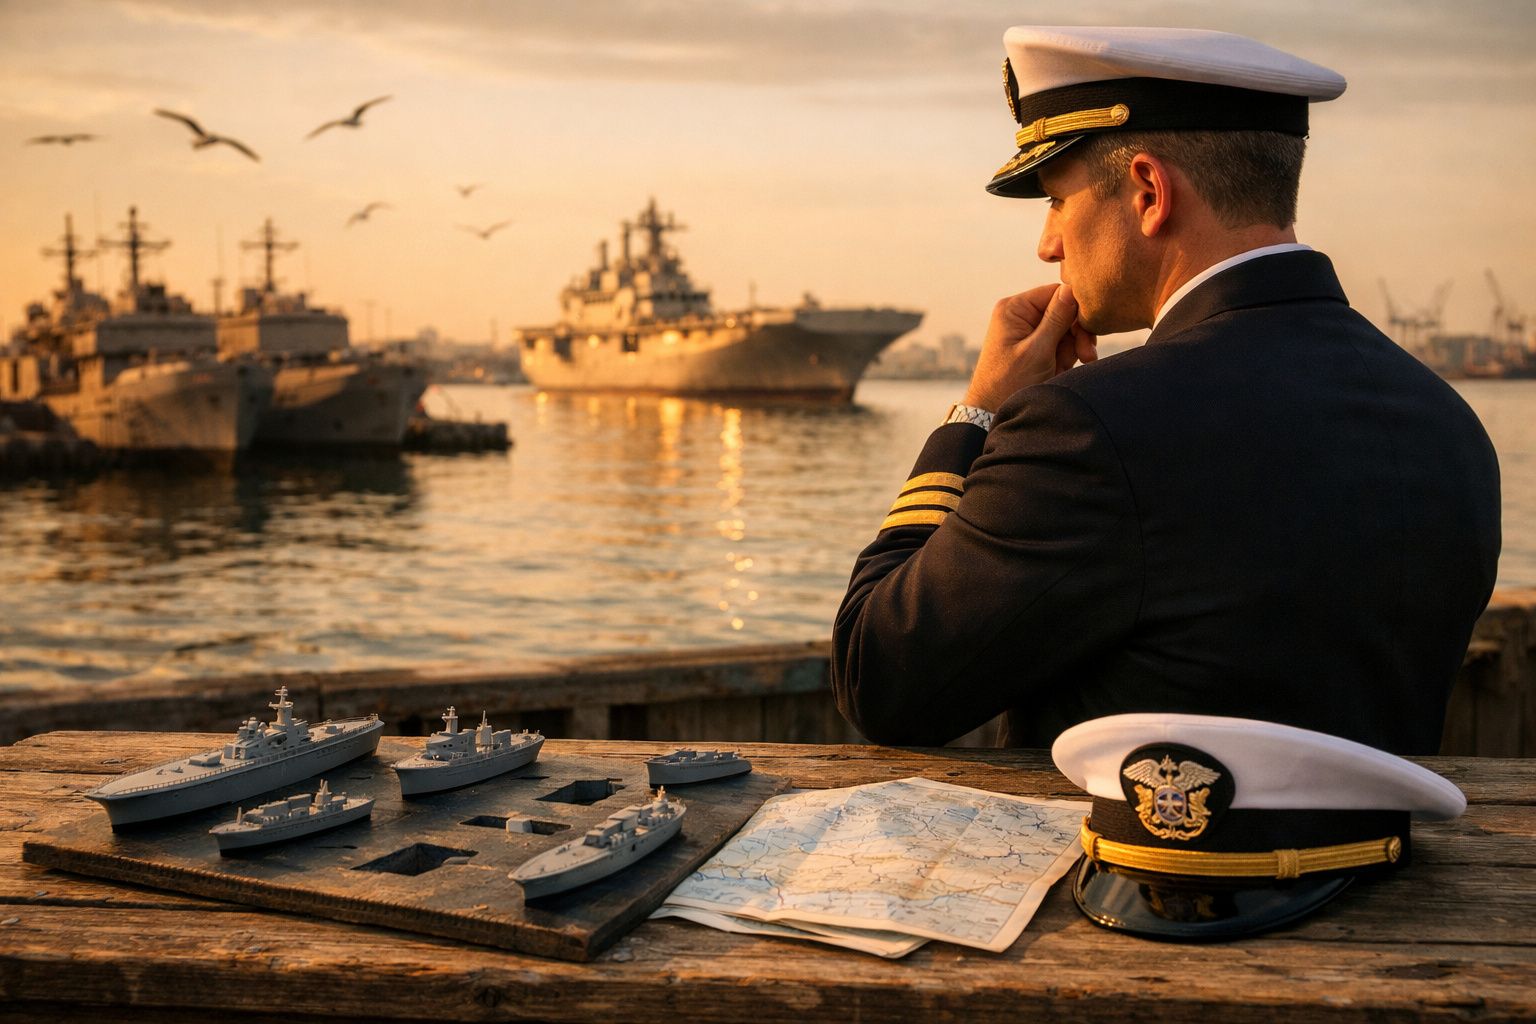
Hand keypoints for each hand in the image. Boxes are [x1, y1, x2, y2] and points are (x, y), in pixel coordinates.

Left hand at [962, 284, 1097, 411]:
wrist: (992, 413)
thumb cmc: (1008, 383)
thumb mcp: (1037, 350)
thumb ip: (1056, 319)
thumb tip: (1073, 287)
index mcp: (1015, 308)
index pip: (1056, 292)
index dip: (1076, 308)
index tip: (1088, 329)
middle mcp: (1022, 316)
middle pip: (1065, 310)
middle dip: (1078, 333)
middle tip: (1086, 355)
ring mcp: (1032, 332)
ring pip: (1068, 329)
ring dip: (1077, 346)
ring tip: (1080, 363)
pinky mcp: (1040, 348)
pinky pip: (1064, 344)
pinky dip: (1071, 355)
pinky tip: (1066, 369)